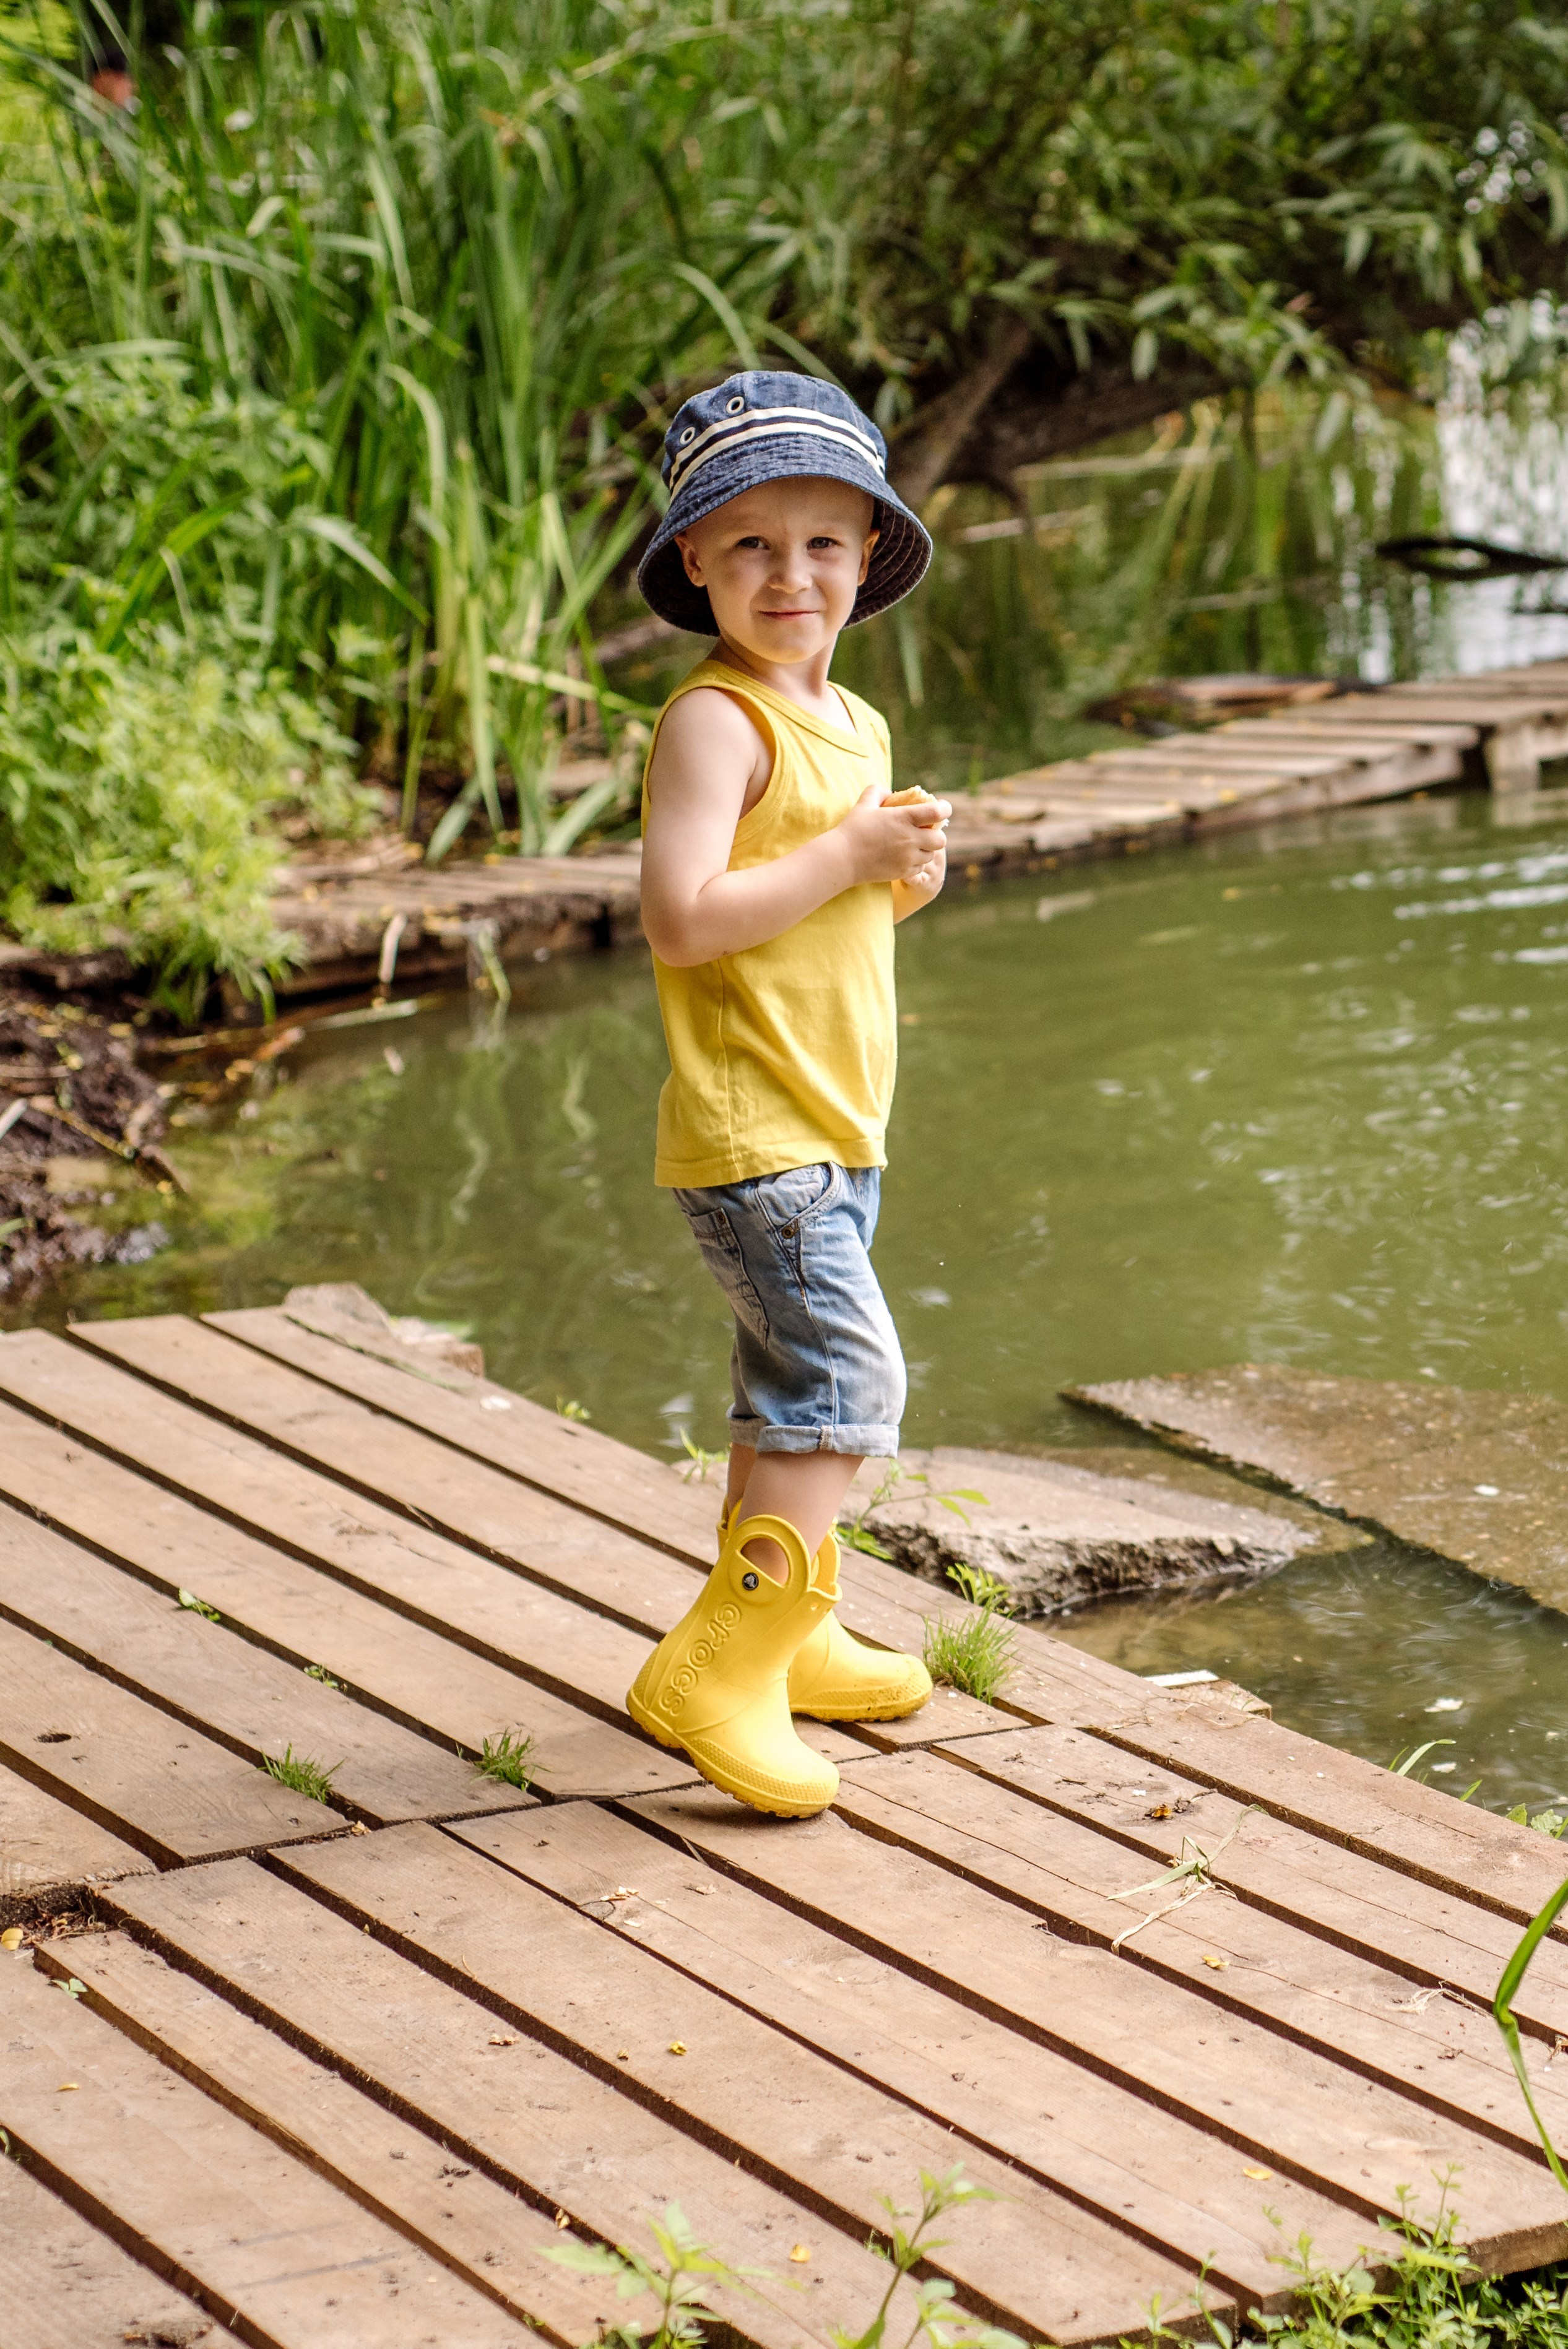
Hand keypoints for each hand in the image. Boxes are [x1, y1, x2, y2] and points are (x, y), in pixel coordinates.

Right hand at [835, 783, 951, 885]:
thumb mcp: (864, 803)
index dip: (944, 809)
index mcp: (904, 818)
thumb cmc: (852, 829)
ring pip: (931, 855)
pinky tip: (905, 857)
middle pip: (941, 839)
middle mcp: (910, 838)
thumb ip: (878, 791)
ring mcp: (908, 857)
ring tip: (914, 845)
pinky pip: (920, 868)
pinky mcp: (903, 872)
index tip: (942, 809)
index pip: (937, 812)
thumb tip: (889, 792)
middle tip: (926, 832)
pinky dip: (916, 863)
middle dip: (936, 835)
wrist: (842, 858)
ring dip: (926, 849)